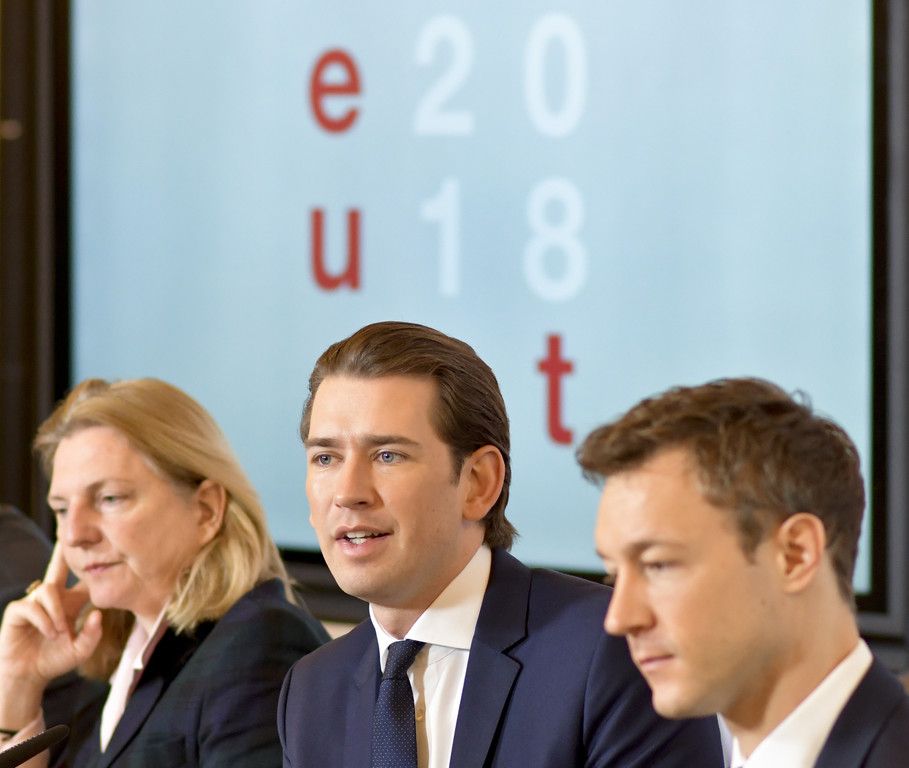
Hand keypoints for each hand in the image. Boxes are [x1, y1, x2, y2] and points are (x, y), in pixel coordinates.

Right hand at [0, 543, 102, 686]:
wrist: (28, 675)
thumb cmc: (55, 660)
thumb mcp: (80, 650)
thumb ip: (92, 635)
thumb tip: (98, 614)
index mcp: (72, 602)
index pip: (84, 578)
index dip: (93, 563)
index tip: (102, 543)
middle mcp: (54, 596)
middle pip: (58, 565)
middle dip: (62, 548)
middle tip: (66, 530)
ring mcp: (34, 601)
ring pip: (48, 590)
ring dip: (56, 611)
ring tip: (60, 631)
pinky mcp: (17, 610)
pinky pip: (32, 606)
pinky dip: (43, 620)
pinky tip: (49, 632)